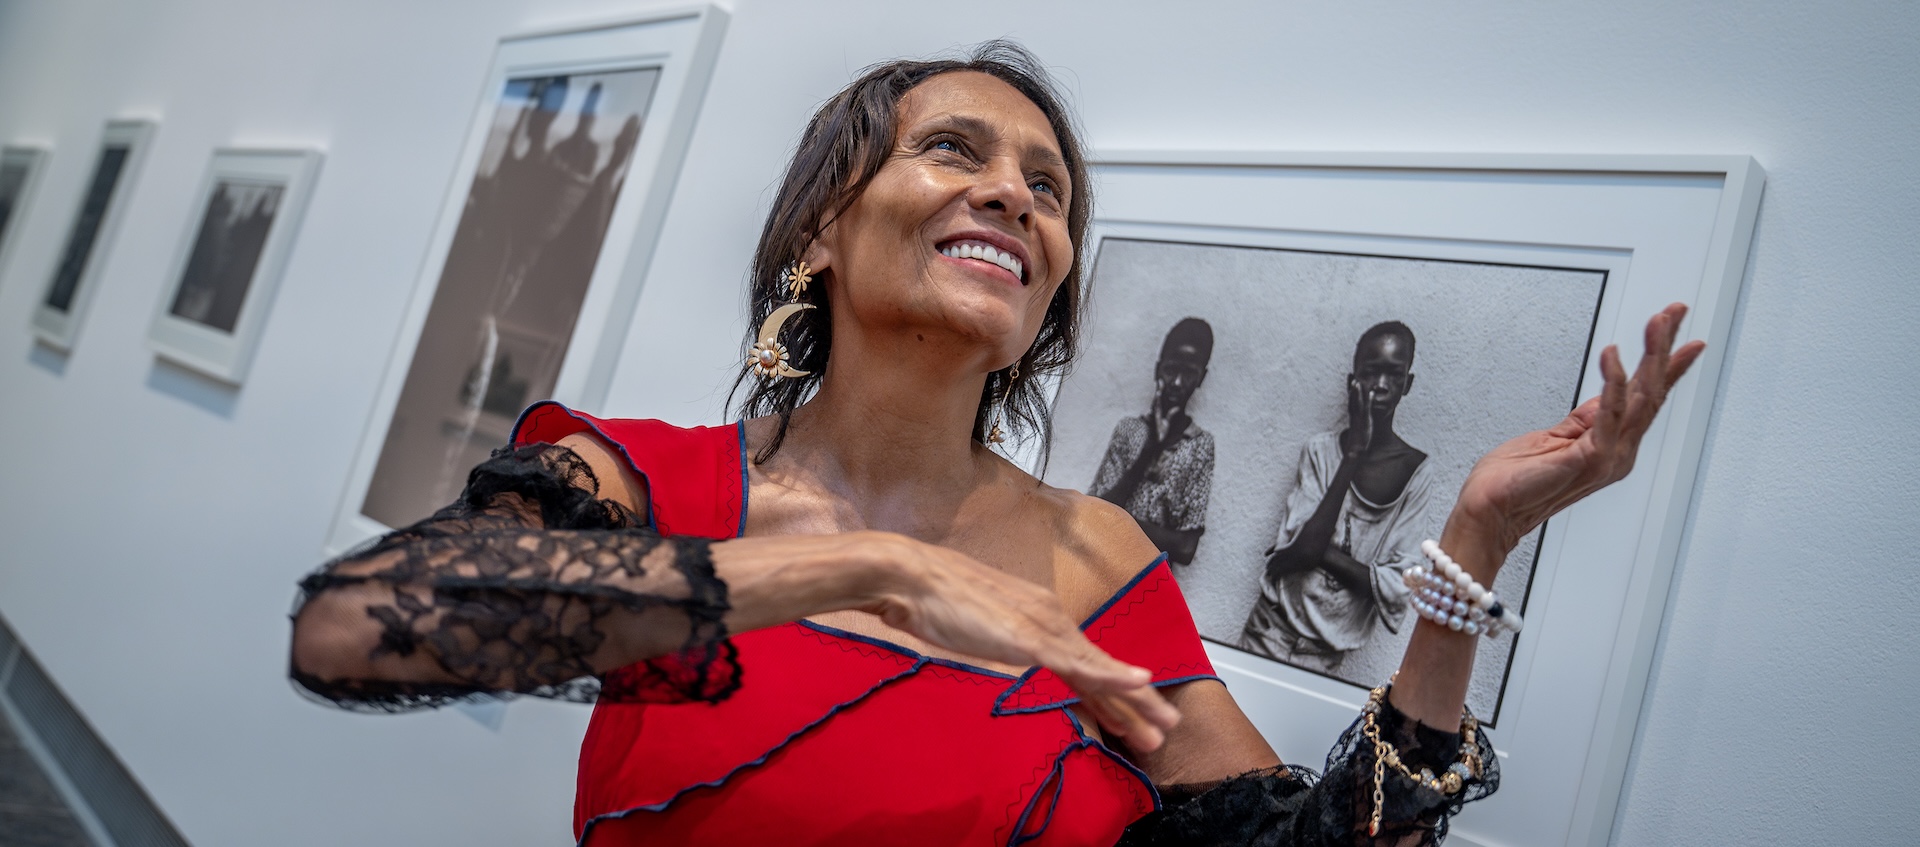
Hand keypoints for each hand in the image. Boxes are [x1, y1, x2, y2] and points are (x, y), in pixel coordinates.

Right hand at [861, 536, 1181, 750]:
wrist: (912, 576)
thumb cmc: (934, 601)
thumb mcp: (976, 628)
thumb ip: (1000, 642)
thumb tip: (1009, 660)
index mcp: (1039, 615)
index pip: (1083, 660)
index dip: (1109, 690)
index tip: (1131, 716)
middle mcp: (1051, 617)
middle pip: (1101, 667)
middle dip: (1135, 702)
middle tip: (1166, 725)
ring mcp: (1044, 625)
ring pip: (1100, 669)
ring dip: (1135, 699)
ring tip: (1163, 724)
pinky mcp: (1031, 636)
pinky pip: (1078, 662)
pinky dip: (1111, 674)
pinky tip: (1138, 683)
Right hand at [1344, 378, 1373, 457]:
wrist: (1356, 450)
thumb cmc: (1358, 441)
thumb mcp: (1358, 430)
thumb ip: (1359, 424)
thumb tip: (1359, 421)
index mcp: (1353, 416)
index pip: (1350, 401)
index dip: (1350, 392)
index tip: (1350, 382)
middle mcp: (1354, 415)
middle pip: (1351, 399)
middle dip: (1351, 389)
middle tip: (1351, 377)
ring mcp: (1358, 417)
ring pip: (1356, 402)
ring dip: (1356, 392)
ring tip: (1357, 382)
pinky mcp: (1364, 421)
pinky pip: (1366, 409)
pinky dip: (1368, 400)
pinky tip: (1371, 393)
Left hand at [1447, 303, 1706, 556]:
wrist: (1490, 510)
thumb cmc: (1514, 479)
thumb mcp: (1558, 437)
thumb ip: (1587, 419)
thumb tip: (1610, 395)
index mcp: (1611, 445)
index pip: (1647, 397)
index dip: (1669, 366)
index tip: (1686, 336)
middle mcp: (1618, 452)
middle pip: (1652, 392)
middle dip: (1664, 347)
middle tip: (1676, 311)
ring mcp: (1608, 457)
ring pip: (1641, 397)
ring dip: (1650, 355)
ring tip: (1657, 322)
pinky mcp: (1589, 458)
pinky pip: (1609, 414)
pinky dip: (1614, 382)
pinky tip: (1613, 355)